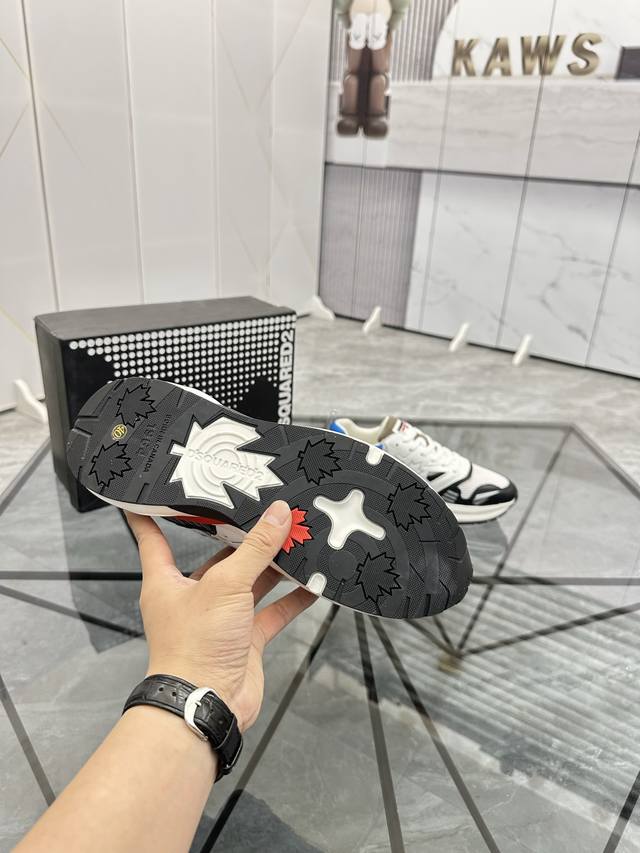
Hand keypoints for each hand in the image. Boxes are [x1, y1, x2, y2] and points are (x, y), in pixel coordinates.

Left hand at [126, 501, 315, 731]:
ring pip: (250, 583)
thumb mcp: (225, 584)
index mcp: (168, 581)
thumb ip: (255, 549)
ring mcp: (221, 618)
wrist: (207, 704)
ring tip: (298, 539)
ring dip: (273, 565)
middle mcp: (193, 597)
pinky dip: (292, 599)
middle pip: (219, 558)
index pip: (154, 538)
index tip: (157, 491)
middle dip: (243, 538)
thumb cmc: (194, 645)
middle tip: (266, 509)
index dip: (153, 514)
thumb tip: (278, 515)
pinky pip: (272, 612)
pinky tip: (312, 583)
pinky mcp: (245, 639)